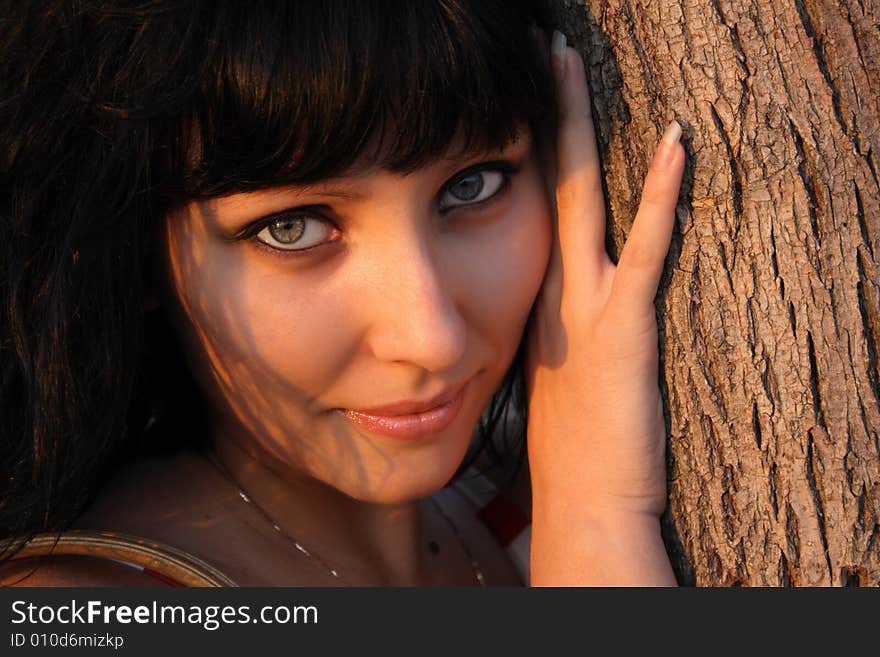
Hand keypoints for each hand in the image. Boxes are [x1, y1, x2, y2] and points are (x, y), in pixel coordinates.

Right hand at [525, 38, 683, 524]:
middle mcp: (551, 295)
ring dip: (578, 127)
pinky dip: (661, 193)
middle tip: (544, 57)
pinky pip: (645, 247)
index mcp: (538, 306)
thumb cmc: (573, 456)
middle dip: (545, 118)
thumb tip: (553, 327)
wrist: (582, 507)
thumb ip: (553, 344)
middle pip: (545, 188)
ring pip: (578, 199)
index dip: (532, 155)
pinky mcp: (623, 327)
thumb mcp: (552, 388)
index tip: (530, 110)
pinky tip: (676, 141)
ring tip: (568, 63)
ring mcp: (583, 308)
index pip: (533, 214)